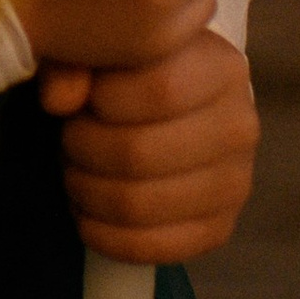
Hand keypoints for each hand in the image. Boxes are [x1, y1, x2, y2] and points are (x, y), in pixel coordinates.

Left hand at [41, 28, 258, 262]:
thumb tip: (59, 99)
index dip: (102, 100)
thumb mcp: (103, 50)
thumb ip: (75, 60)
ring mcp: (234, 183)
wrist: (168, 113)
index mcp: (221, 68)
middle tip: (70, 139)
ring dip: (87, 192)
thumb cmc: (128, 76)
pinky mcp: (218, 229)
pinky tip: (87, 211)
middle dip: (83, 150)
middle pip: (138, 153)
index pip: (159, 90)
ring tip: (77, 171)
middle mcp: (240, 126)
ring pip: (136, 204)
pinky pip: (149, 248)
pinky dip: (102, 234)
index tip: (81, 99)